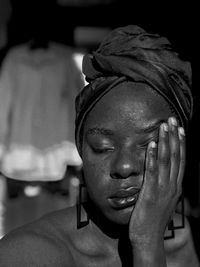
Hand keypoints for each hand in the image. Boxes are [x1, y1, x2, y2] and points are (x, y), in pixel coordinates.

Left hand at [129, 117, 185, 246]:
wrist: (148, 239)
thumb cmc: (153, 220)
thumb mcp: (162, 200)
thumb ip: (164, 186)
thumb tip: (162, 174)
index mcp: (175, 186)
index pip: (180, 161)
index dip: (180, 144)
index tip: (180, 129)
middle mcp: (172, 185)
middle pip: (175, 156)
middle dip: (174, 137)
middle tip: (172, 120)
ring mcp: (162, 189)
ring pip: (165, 161)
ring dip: (164, 142)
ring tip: (163, 126)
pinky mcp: (150, 193)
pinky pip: (152, 171)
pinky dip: (151, 157)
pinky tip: (150, 144)